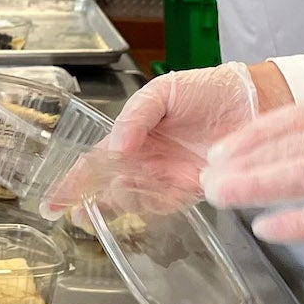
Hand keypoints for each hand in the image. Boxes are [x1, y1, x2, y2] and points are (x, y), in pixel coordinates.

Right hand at [44, 63, 261, 216]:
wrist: (251, 99)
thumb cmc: (206, 90)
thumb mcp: (162, 91)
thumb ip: (135, 116)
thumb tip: (117, 147)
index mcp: (132, 136)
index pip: (94, 163)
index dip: (71, 184)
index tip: (51, 205)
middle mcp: (145, 162)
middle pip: (108, 189)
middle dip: (90, 204)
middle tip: (79, 213)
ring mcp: (167, 178)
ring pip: (133, 200)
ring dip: (117, 204)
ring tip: (107, 199)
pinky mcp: (192, 190)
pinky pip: (166, 204)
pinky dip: (150, 206)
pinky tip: (138, 201)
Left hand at [201, 93, 303, 274]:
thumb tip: (278, 148)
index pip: (291, 116)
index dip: (250, 136)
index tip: (220, 151)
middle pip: (289, 144)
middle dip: (242, 163)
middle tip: (208, 179)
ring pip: (302, 175)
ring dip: (256, 186)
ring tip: (222, 197)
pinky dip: (296, 223)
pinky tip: (267, 230)